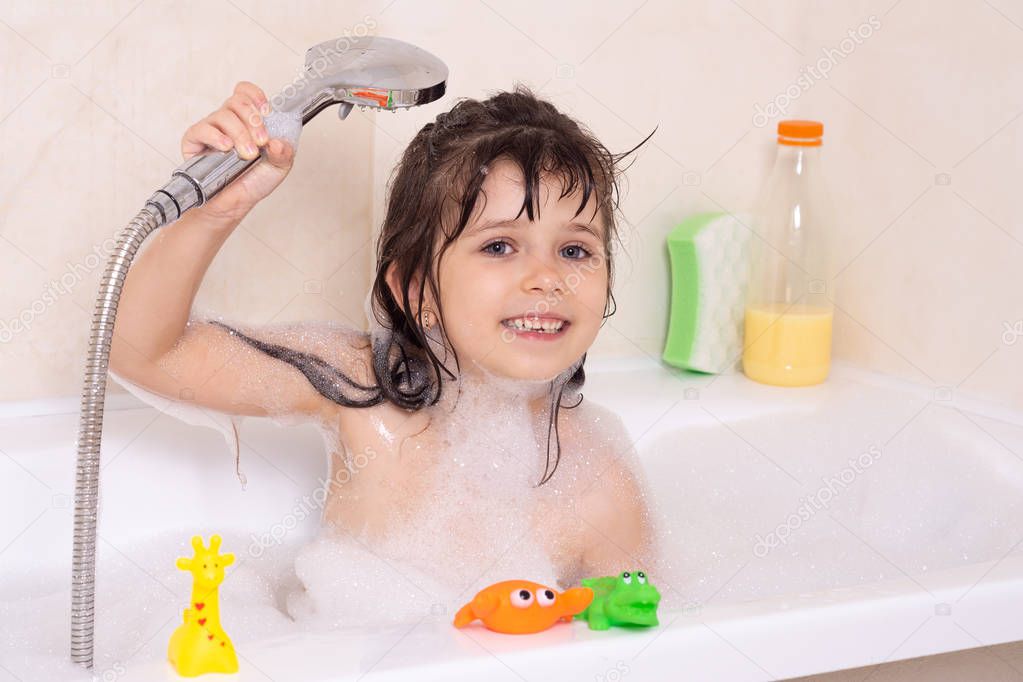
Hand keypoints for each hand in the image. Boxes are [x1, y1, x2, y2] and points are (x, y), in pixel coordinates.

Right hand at [181, 81, 294, 221]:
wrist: (235, 203)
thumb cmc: (253, 181)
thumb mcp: (278, 166)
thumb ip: (284, 152)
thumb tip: (278, 142)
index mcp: (248, 120)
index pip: (245, 92)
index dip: (255, 95)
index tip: (266, 111)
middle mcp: (229, 120)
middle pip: (237, 101)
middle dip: (253, 120)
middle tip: (261, 141)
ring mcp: (211, 129)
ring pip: (223, 115)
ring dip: (240, 133)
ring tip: (247, 154)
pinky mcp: (194, 141)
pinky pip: (202, 129)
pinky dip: (216, 137)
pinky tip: (226, 147)